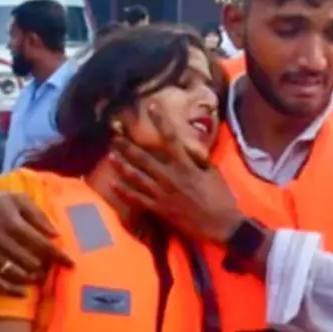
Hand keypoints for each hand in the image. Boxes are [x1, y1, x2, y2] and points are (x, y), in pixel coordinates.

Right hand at [0, 190, 72, 296]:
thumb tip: (56, 233)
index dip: (57, 255)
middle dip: (45, 267)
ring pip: (15, 273)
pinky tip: (23, 293)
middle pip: (30, 261)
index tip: (71, 264)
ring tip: (40, 277)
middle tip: (52, 267)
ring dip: (31, 279)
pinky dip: (10, 291)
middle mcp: (1, 239)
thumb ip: (38, 214)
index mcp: (13, 222)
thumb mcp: (18, 199)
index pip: (41, 243)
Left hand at [108, 109, 239, 243]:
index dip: (160, 121)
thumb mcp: (214, 172)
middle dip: (128, 146)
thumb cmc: (221, 198)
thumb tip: (189, 145)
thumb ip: (199, 158)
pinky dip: (124, 192)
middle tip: (114, 136)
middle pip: (143, 158)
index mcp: (184, 165)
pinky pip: (137, 199)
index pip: (170, 138)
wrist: (221, 225)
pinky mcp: (158, 209)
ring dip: (122, 166)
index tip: (151, 106)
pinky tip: (113, 184)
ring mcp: (161, 193)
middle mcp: (169, 176)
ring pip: (136, 177)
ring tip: (110, 156)